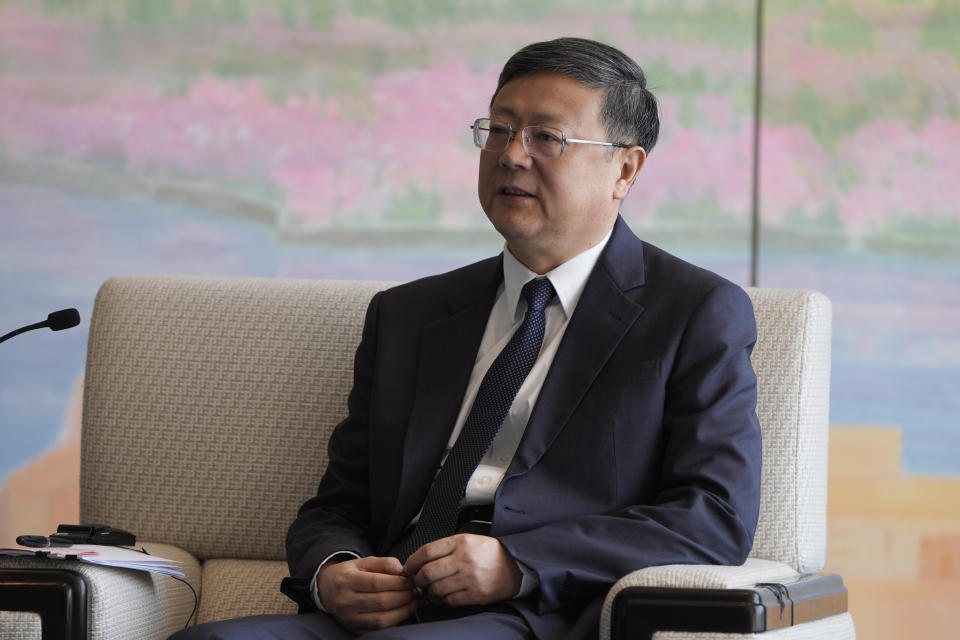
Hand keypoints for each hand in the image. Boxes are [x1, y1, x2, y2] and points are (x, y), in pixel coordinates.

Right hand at [316, 556, 418, 632]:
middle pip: (380, 602)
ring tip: (413, 601)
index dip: (397, 582)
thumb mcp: (363, 562)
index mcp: (347, 580)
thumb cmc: (349, 574)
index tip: (410, 580)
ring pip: (381, 619)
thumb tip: (401, 569)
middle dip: (403, 597)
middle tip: (415, 591)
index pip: (376, 583)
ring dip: (402, 611)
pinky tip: (403, 611)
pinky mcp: (354, 628)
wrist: (327, 590)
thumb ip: (383, 563)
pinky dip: (395, 621)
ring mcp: (349, 617)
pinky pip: (378, 629)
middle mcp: (346, 601)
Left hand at [403, 534, 522, 606]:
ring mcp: (470, 578)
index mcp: (461, 542)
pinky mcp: (476, 594)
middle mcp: (464, 560)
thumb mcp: (468, 540)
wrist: (517, 566)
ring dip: (431, 590)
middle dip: (418, 579)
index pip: (426, 552)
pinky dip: (445, 599)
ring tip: (435, 587)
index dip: (412, 561)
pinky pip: (450, 600)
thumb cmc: (490, 553)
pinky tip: (450, 592)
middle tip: (419, 580)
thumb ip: (445, 547)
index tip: (409, 567)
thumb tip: (420, 559)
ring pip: (436, 589)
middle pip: (427, 572)